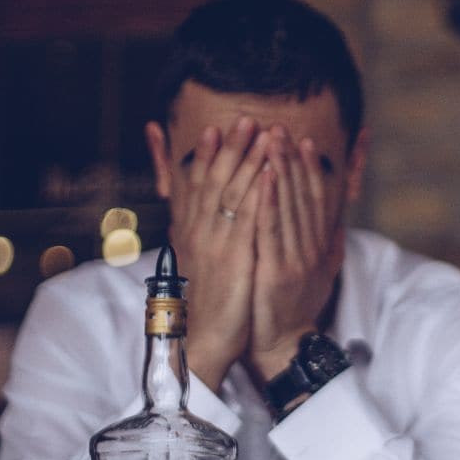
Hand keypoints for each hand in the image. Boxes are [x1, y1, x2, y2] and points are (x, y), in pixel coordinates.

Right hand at [166, 116, 269, 390]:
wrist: (202, 340)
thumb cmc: (207, 303)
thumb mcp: (197, 264)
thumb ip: (197, 236)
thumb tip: (193, 218)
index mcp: (191, 234)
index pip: (196, 186)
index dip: (205, 156)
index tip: (214, 130)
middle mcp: (200, 233)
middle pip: (214, 181)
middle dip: (230, 148)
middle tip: (244, 119)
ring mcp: (216, 244)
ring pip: (232, 193)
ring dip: (248, 160)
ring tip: (262, 133)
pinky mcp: (235, 259)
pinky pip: (248, 219)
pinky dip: (257, 192)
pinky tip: (268, 172)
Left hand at [248, 127, 343, 382]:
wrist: (283, 344)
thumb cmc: (295, 308)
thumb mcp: (320, 273)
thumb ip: (329, 243)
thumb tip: (339, 218)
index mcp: (318, 247)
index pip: (316, 200)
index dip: (310, 170)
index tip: (304, 142)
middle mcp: (310, 248)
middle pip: (302, 196)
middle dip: (291, 160)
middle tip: (281, 128)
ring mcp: (295, 258)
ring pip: (287, 205)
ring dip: (280, 169)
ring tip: (271, 139)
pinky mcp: (277, 270)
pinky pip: (271, 229)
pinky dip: (268, 200)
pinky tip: (263, 176)